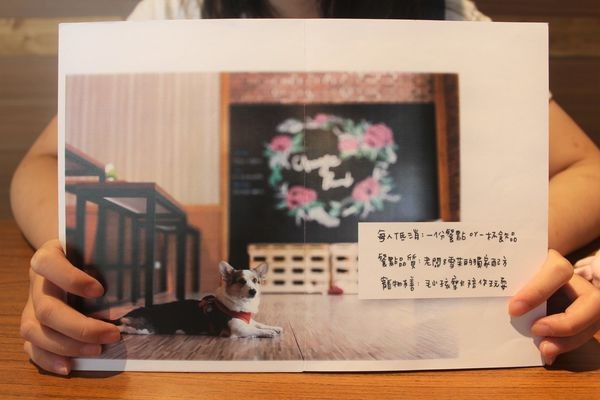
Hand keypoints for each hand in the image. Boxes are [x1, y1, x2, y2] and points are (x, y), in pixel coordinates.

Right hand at [20, 240, 120, 374]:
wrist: (69, 255)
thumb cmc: (88, 252)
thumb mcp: (96, 246)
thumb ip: (110, 254)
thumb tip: (148, 265)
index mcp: (48, 256)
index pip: (49, 264)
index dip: (71, 279)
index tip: (99, 290)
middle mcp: (37, 282)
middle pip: (47, 309)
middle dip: (80, 327)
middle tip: (112, 334)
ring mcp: (30, 305)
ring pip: (35, 331)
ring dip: (67, 345)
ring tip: (97, 349)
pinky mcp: (32, 325)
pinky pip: (31, 346)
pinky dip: (48, 359)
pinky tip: (69, 366)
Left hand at [508, 249, 599, 365]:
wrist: (531, 279)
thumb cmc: (521, 275)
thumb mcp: (517, 274)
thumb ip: (514, 286)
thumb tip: (509, 313)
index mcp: (556, 262)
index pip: (558, 272)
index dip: (538, 291)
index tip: (514, 309)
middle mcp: (578, 281)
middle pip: (592, 302)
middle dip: (566, 323)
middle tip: (536, 331)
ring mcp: (586, 300)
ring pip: (591, 322)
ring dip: (567, 340)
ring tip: (544, 349)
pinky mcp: (587, 318)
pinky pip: (584, 334)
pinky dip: (565, 345)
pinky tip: (548, 353)